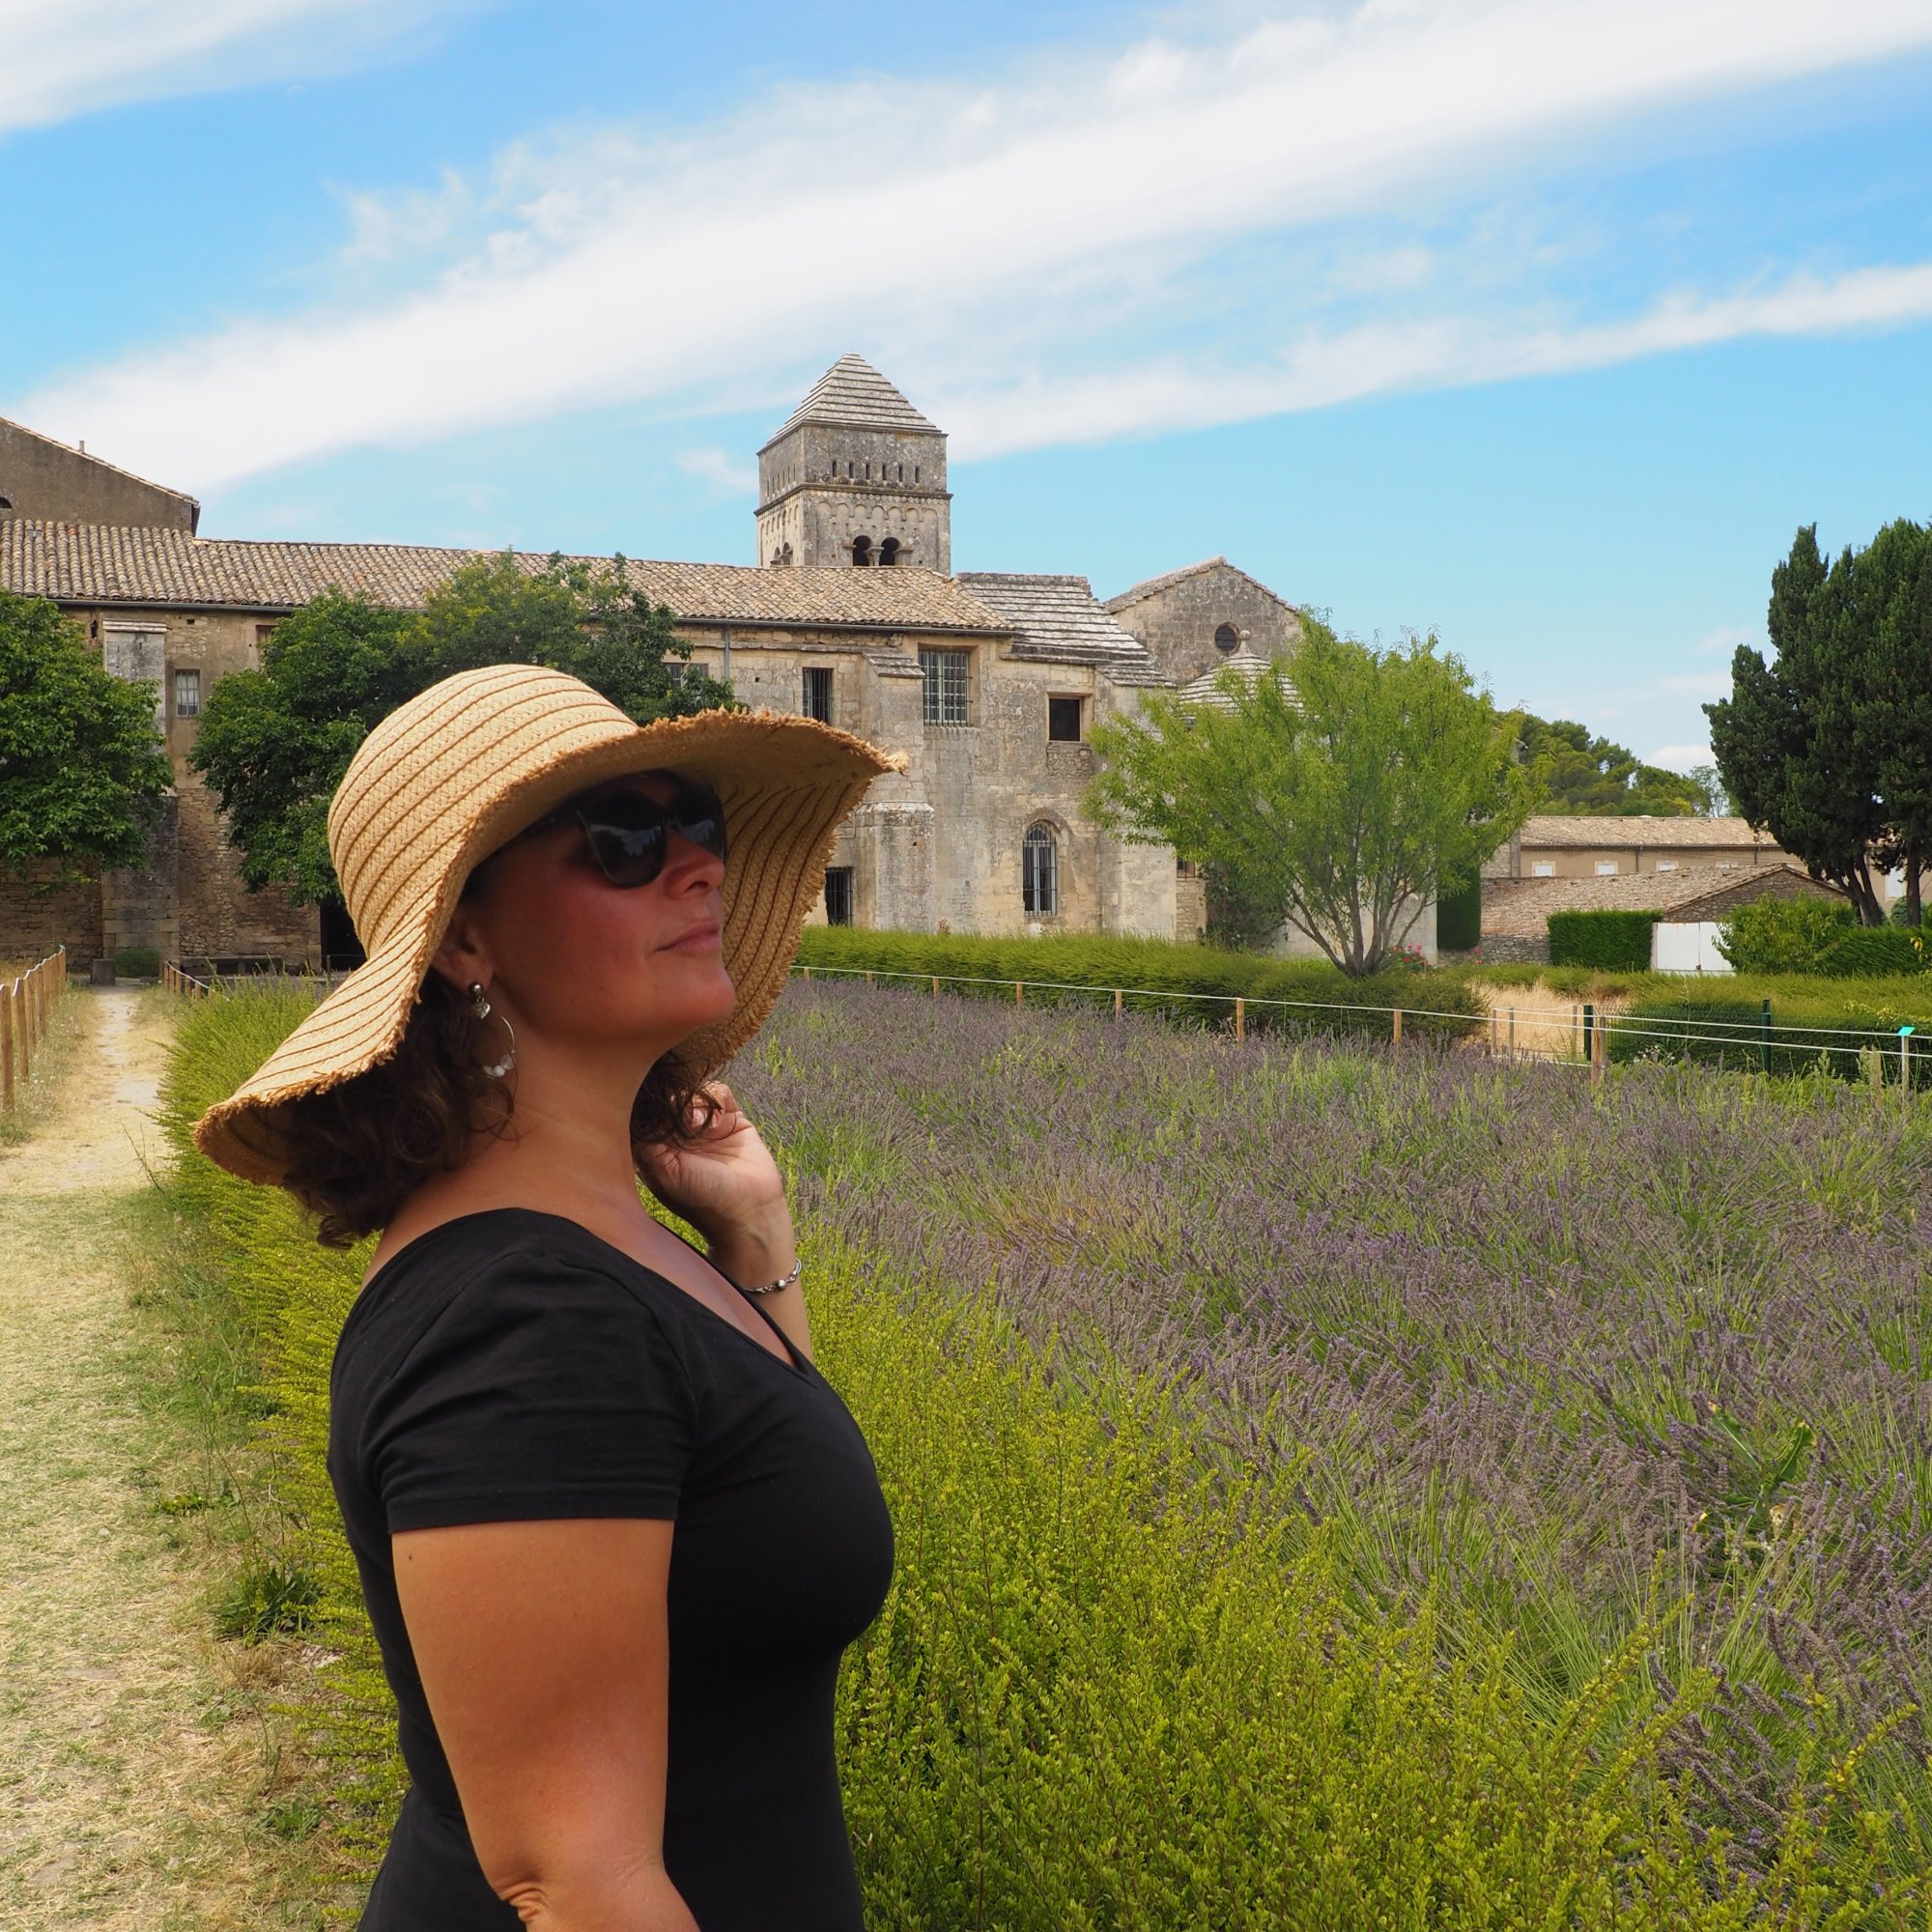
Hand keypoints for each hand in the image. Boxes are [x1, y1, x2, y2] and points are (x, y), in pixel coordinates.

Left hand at [636, 1083, 792, 1269]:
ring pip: (694, 1090)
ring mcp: (706, 1126)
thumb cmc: (702, 1199)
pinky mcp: (731, 1119)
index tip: (661, 1116)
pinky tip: (720, 1123)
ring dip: (698, 1101)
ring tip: (704, 1126)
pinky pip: (720, 1093)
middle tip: (687, 1123)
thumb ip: (645, 1142)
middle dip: (676, 1103)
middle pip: (670, 1098)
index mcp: (658, 1148)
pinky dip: (718, 1099)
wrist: (749, 1210)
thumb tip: (640, 1111)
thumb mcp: (663, 1173)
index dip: (652, 1108)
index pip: (646, 1114)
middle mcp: (680, 1135)